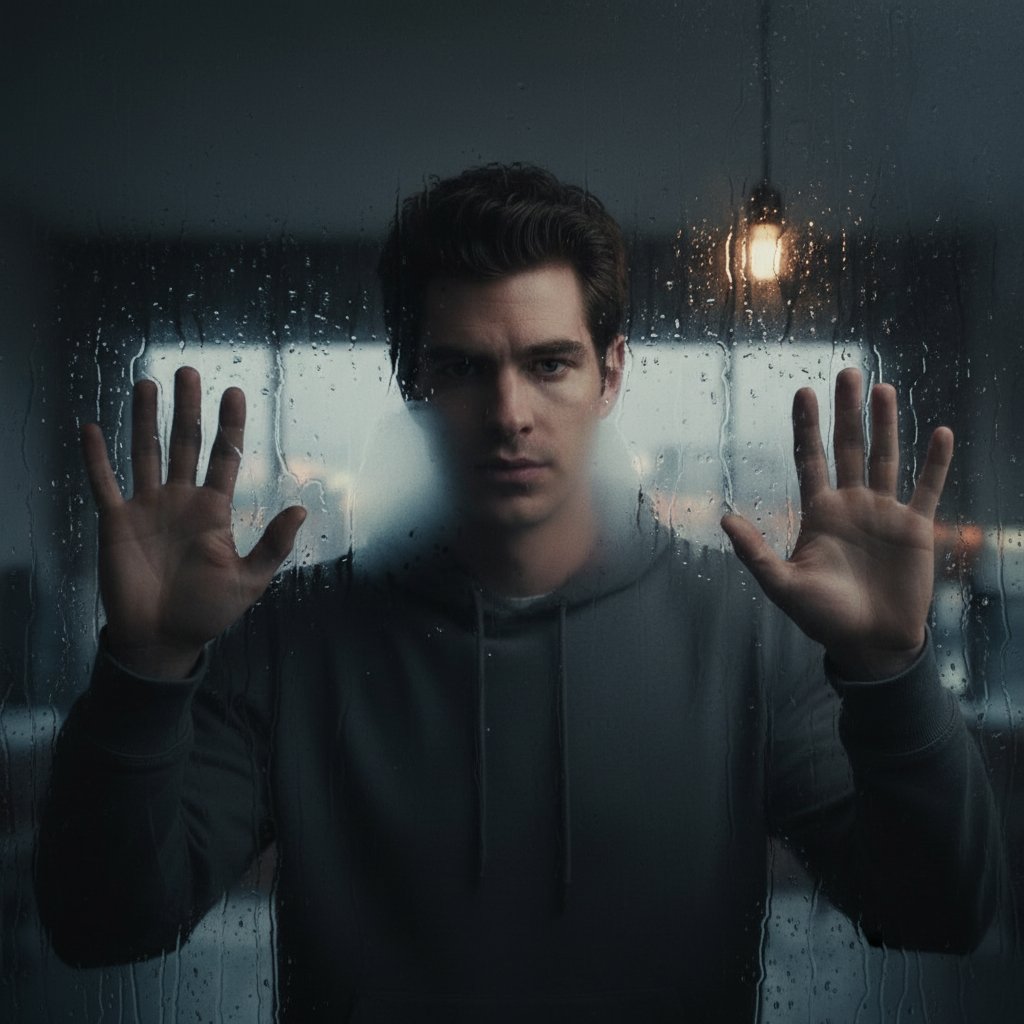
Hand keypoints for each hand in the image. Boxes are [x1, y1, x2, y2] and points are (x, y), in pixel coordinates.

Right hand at [82, 366, 305, 677]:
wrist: (162, 639)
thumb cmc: (208, 611)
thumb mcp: (249, 580)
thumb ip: (273, 545)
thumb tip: (300, 509)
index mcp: (214, 510)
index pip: (224, 457)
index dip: (229, 426)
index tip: (235, 392)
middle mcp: (181, 500)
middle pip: (185, 443)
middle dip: (188, 408)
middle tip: (189, 371)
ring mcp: (147, 507)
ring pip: (147, 452)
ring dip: (144, 419)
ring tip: (146, 383)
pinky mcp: (115, 521)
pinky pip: (104, 482)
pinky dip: (96, 457)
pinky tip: (91, 428)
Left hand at [721, 367, 951, 679]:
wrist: (868, 644)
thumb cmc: (822, 617)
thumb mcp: (782, 585)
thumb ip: (755, 552)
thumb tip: (725, 518)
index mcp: (819, 513)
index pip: (810, 459)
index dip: (806, 427)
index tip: (803, 392)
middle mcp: (851, 505)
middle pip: (847, 447)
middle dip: (846, 411)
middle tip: (847, 372)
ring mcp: (884, 514)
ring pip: (884, 458)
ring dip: (886, 424)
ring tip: (884, 388)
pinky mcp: (915, 529)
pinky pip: (926, 489)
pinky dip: (935, 463)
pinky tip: (939, 432)